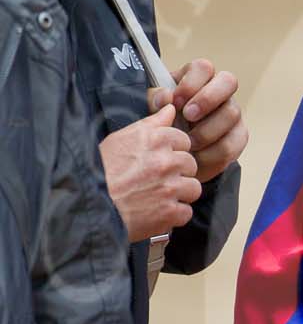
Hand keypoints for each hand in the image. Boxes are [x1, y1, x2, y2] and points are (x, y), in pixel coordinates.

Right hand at [99, 106, 201, 240]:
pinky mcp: (169, 212)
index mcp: (154, 139)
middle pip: (191, 164)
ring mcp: (169, 187)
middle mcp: (165, 161)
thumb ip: (151, 124)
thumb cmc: (100, 171)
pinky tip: (155, 211)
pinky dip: (173, 215)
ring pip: (193, 188)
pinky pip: (186, 212)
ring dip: (179, 194)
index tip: (159, 160)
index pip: (183, 141)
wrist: (87, 203)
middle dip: (177, 172)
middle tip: (155, 180)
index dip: (173, 151)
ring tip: (157, 196)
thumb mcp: (121, 138)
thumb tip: (171, 108)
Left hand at [162, 59, 247, 182]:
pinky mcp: (238, 136)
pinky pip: (232, 143)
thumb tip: (166, 97)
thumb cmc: (165, 123)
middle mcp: (220, 91)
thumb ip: (156, 100)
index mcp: (198, 78)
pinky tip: (196, 157)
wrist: (175, 153)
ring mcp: (232, 112)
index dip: (191, 83)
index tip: (175, 101)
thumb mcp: (154, 110)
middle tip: (188, 116)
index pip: (203, 68)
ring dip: (206, 131)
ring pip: (231, 114)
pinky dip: (211, 154)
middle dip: (207, 99)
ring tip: (187, 143)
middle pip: (228, 81)